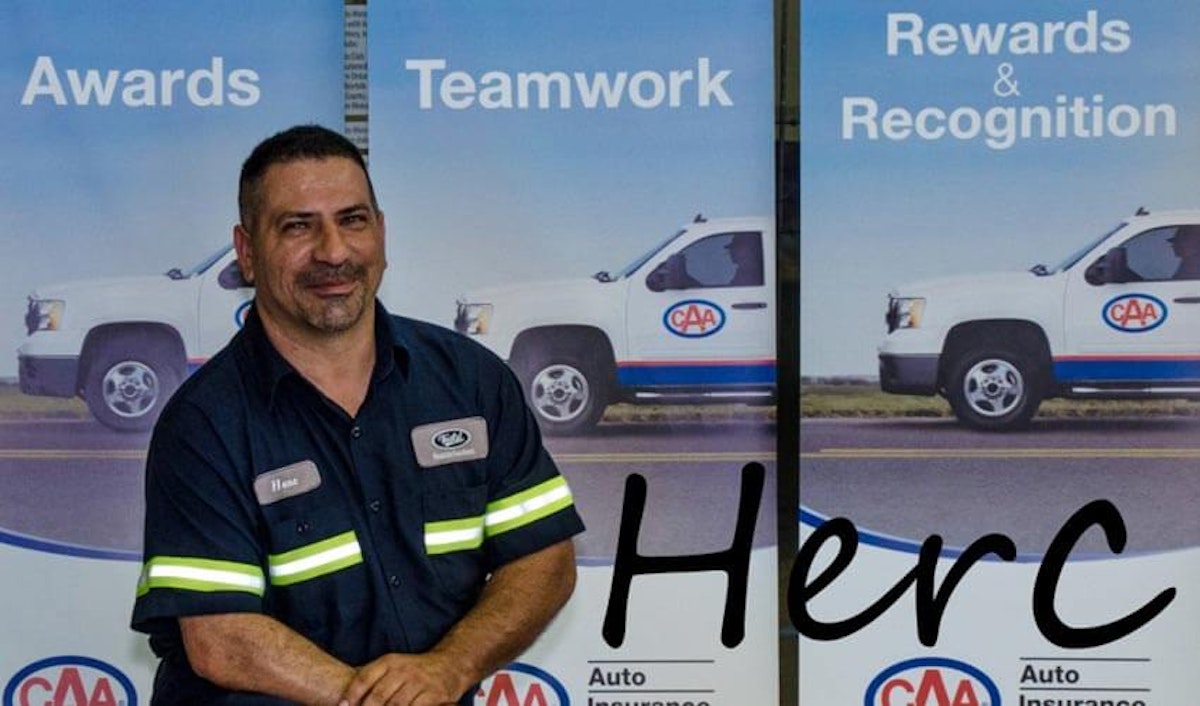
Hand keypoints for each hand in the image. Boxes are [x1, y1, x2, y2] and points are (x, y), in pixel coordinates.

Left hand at [339, 652, 467, 705]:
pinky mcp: (433, 695)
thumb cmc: (416, 671)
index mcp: (390, 662)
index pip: (364, 678)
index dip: (351, 695)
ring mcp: (419, 683)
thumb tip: (345, 701)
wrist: (451, 665)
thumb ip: (372, 679)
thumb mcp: (394, 667)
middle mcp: (403, 670)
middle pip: (378, 697)